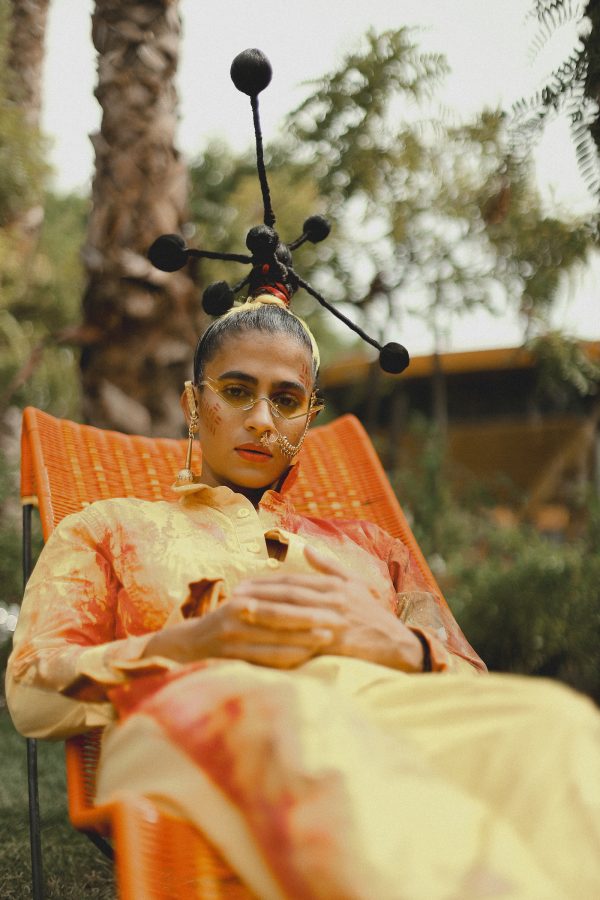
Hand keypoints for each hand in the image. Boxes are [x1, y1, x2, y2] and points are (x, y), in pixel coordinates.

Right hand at [142, 581, 339, 668]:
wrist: (188, 647)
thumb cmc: (226, 624)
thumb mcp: (243, 603)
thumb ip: (268, 594)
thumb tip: (302, 580)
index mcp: (244, 596)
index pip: (280, 595)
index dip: (308, 597)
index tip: (333, 599)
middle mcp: (237, 612)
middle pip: (280, 614)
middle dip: (311, 617)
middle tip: (338, 619)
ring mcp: (232, 635)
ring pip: (275, 637)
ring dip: (304, 639)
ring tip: (328, 638)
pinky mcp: (230, 656)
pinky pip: (265, 658)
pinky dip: (288, 657)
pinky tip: (306, 657)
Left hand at [228, 546, 424, 672]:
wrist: (398, 645)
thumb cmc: (373, 615)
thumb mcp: (357, 584)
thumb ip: (330, 566)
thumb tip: (306, 547)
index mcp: (335, 584)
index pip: (293, 580)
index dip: (266, 581)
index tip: (242, 583)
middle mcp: (334, 598)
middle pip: (289, 593)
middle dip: (259, 592)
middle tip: (234, 595)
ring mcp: (335, 619)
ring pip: (294, 613)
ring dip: (266, 611)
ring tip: (241, 611)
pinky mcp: (338, 641)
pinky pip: (306, 638)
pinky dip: (284, 638)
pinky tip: (265, 641)